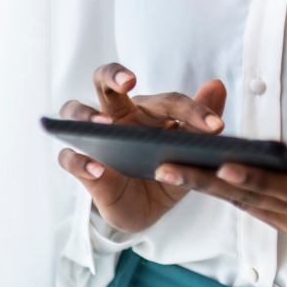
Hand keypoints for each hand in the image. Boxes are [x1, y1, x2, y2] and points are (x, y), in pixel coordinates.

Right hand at [58, 63, 226, 233]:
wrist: (146, 211)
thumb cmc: (166, 171)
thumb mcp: (187, 153)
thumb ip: (200, 122)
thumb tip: (217, 85)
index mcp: (147, 110)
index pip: (168, 100)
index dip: (193, 110)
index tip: (216, 127)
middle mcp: (118, 116)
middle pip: (105, 80)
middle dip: (114, 75)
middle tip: (129, 82)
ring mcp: (96, 139)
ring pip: (74, 110)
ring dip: (87, 114)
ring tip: (103, 125)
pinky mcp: (83, 167)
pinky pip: (70, 158)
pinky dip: (80, 161)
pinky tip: (97, 169)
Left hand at [154, 114, 286, 241]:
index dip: (254, 176)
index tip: (220, 163)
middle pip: (257, 200)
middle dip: (209, 182)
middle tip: (167, 167)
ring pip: (249, 207)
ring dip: (208, 189)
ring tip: (170, 169)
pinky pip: (255, 209)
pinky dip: (227, 193)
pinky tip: (197, 177)